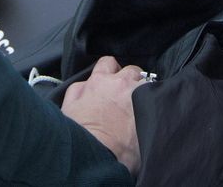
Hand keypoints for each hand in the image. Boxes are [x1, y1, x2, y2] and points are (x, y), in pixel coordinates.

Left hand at [62, 56, 145, 174]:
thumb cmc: (120, 153)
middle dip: (131, 79)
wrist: (90, 160)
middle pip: (129, 69)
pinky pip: (80, 85)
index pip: (148, 81)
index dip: (147, 91)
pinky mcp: (73, 96)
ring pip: (105, 64)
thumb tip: (149, 124)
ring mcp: (92, 86)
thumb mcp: (146, 139)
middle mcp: (115, 83)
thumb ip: (149, 122)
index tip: (146, 99)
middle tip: (129, 95)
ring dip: (109, 72)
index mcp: (136, 92)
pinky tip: (84, 102)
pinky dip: (83, 91)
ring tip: (109, 87)